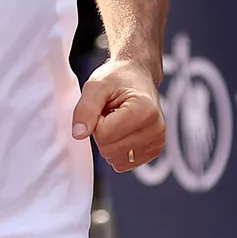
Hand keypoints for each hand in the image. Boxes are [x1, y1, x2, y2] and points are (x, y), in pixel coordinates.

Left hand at [73, 55, 166, 172]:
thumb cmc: (118, 77)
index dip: (96, 121)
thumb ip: (85, 109)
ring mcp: (157, 141)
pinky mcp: (154, 150)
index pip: (104, 134)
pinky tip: (124, 131)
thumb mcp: (96, 85)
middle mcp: (156, 128)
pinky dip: (119, 149)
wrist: (137, 74)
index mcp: (144, 110)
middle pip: (110, 150)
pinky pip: (124, 163)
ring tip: (118, 120)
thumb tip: (79, 134)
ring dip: (110, 142)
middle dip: (102, 133)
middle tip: (110, 113)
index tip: (104, 107)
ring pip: (116, 160)